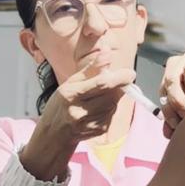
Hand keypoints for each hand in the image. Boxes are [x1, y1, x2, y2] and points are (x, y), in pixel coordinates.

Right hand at [23, 56, 135, 178]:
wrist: (54, 133)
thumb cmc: (61, 103)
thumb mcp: (70, 83)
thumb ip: (91, 68)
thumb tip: (107, 52)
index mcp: (71, 94)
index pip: (101, 84)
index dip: (120, 78)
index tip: (130, 73)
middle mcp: (79, 111)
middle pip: (111, 95)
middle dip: (119, 86)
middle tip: (117, 81)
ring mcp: (89, 124)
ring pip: (113, 105)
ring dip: (114, 98)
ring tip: (100, 97)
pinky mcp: (98, 131)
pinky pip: (112, 115)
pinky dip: (110, 108)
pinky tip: (98, 109)